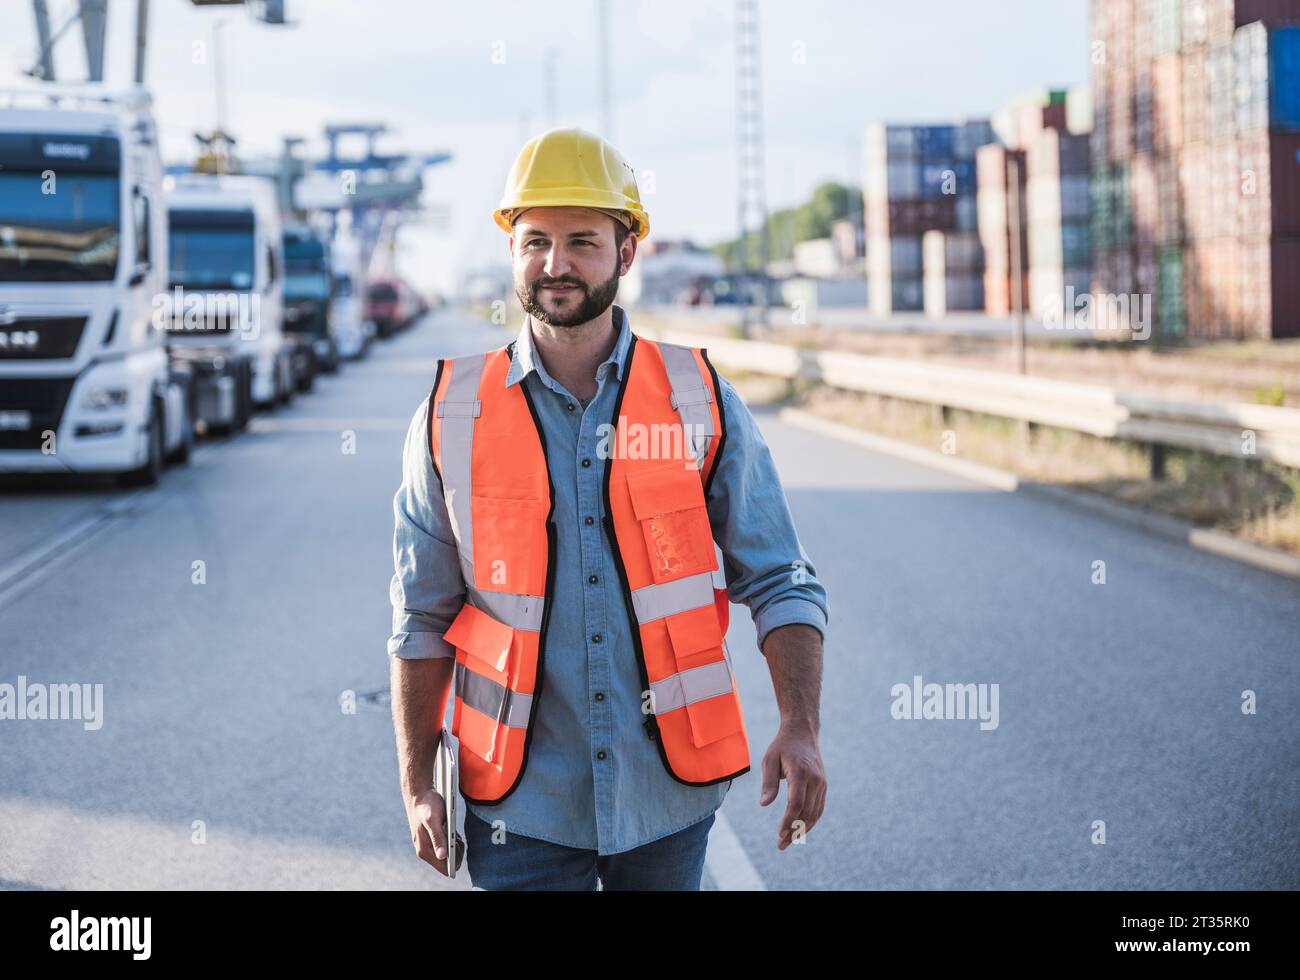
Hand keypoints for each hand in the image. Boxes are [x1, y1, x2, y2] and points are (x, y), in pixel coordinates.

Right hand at [406, 786, 464, 876]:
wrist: (419, 793)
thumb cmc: (427, 805)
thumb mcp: (434, 820)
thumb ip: (438, 838)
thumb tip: (442, 856)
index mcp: (425, 850)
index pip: (444, 868)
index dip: (455, 861)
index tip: (459, 847)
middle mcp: (424, 850)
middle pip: (447, 862)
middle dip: (456, 851)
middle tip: (456, 836)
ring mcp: (427, 845)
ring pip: (448, 854)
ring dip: (455, 845)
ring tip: (453, 831)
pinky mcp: (431, 838)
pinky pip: (446, 845)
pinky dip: (452, 839)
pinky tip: (450, 829)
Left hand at [758, 722, 825, 850]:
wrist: (802, 733)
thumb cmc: (782, 747)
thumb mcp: (769, 760)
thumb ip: (768, 782)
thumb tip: (764, 804)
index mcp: (800, 772)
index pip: (796, 803)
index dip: (789, 821)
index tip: (780, 834)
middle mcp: (815, 779)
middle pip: (807, 812)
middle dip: (795, 830)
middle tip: (781, 844)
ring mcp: (822, 783)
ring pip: (815, 813)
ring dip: (803, 830)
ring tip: (789, 841)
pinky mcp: (823, 786)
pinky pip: (819, 808)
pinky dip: (810, 821)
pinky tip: (800, 830)